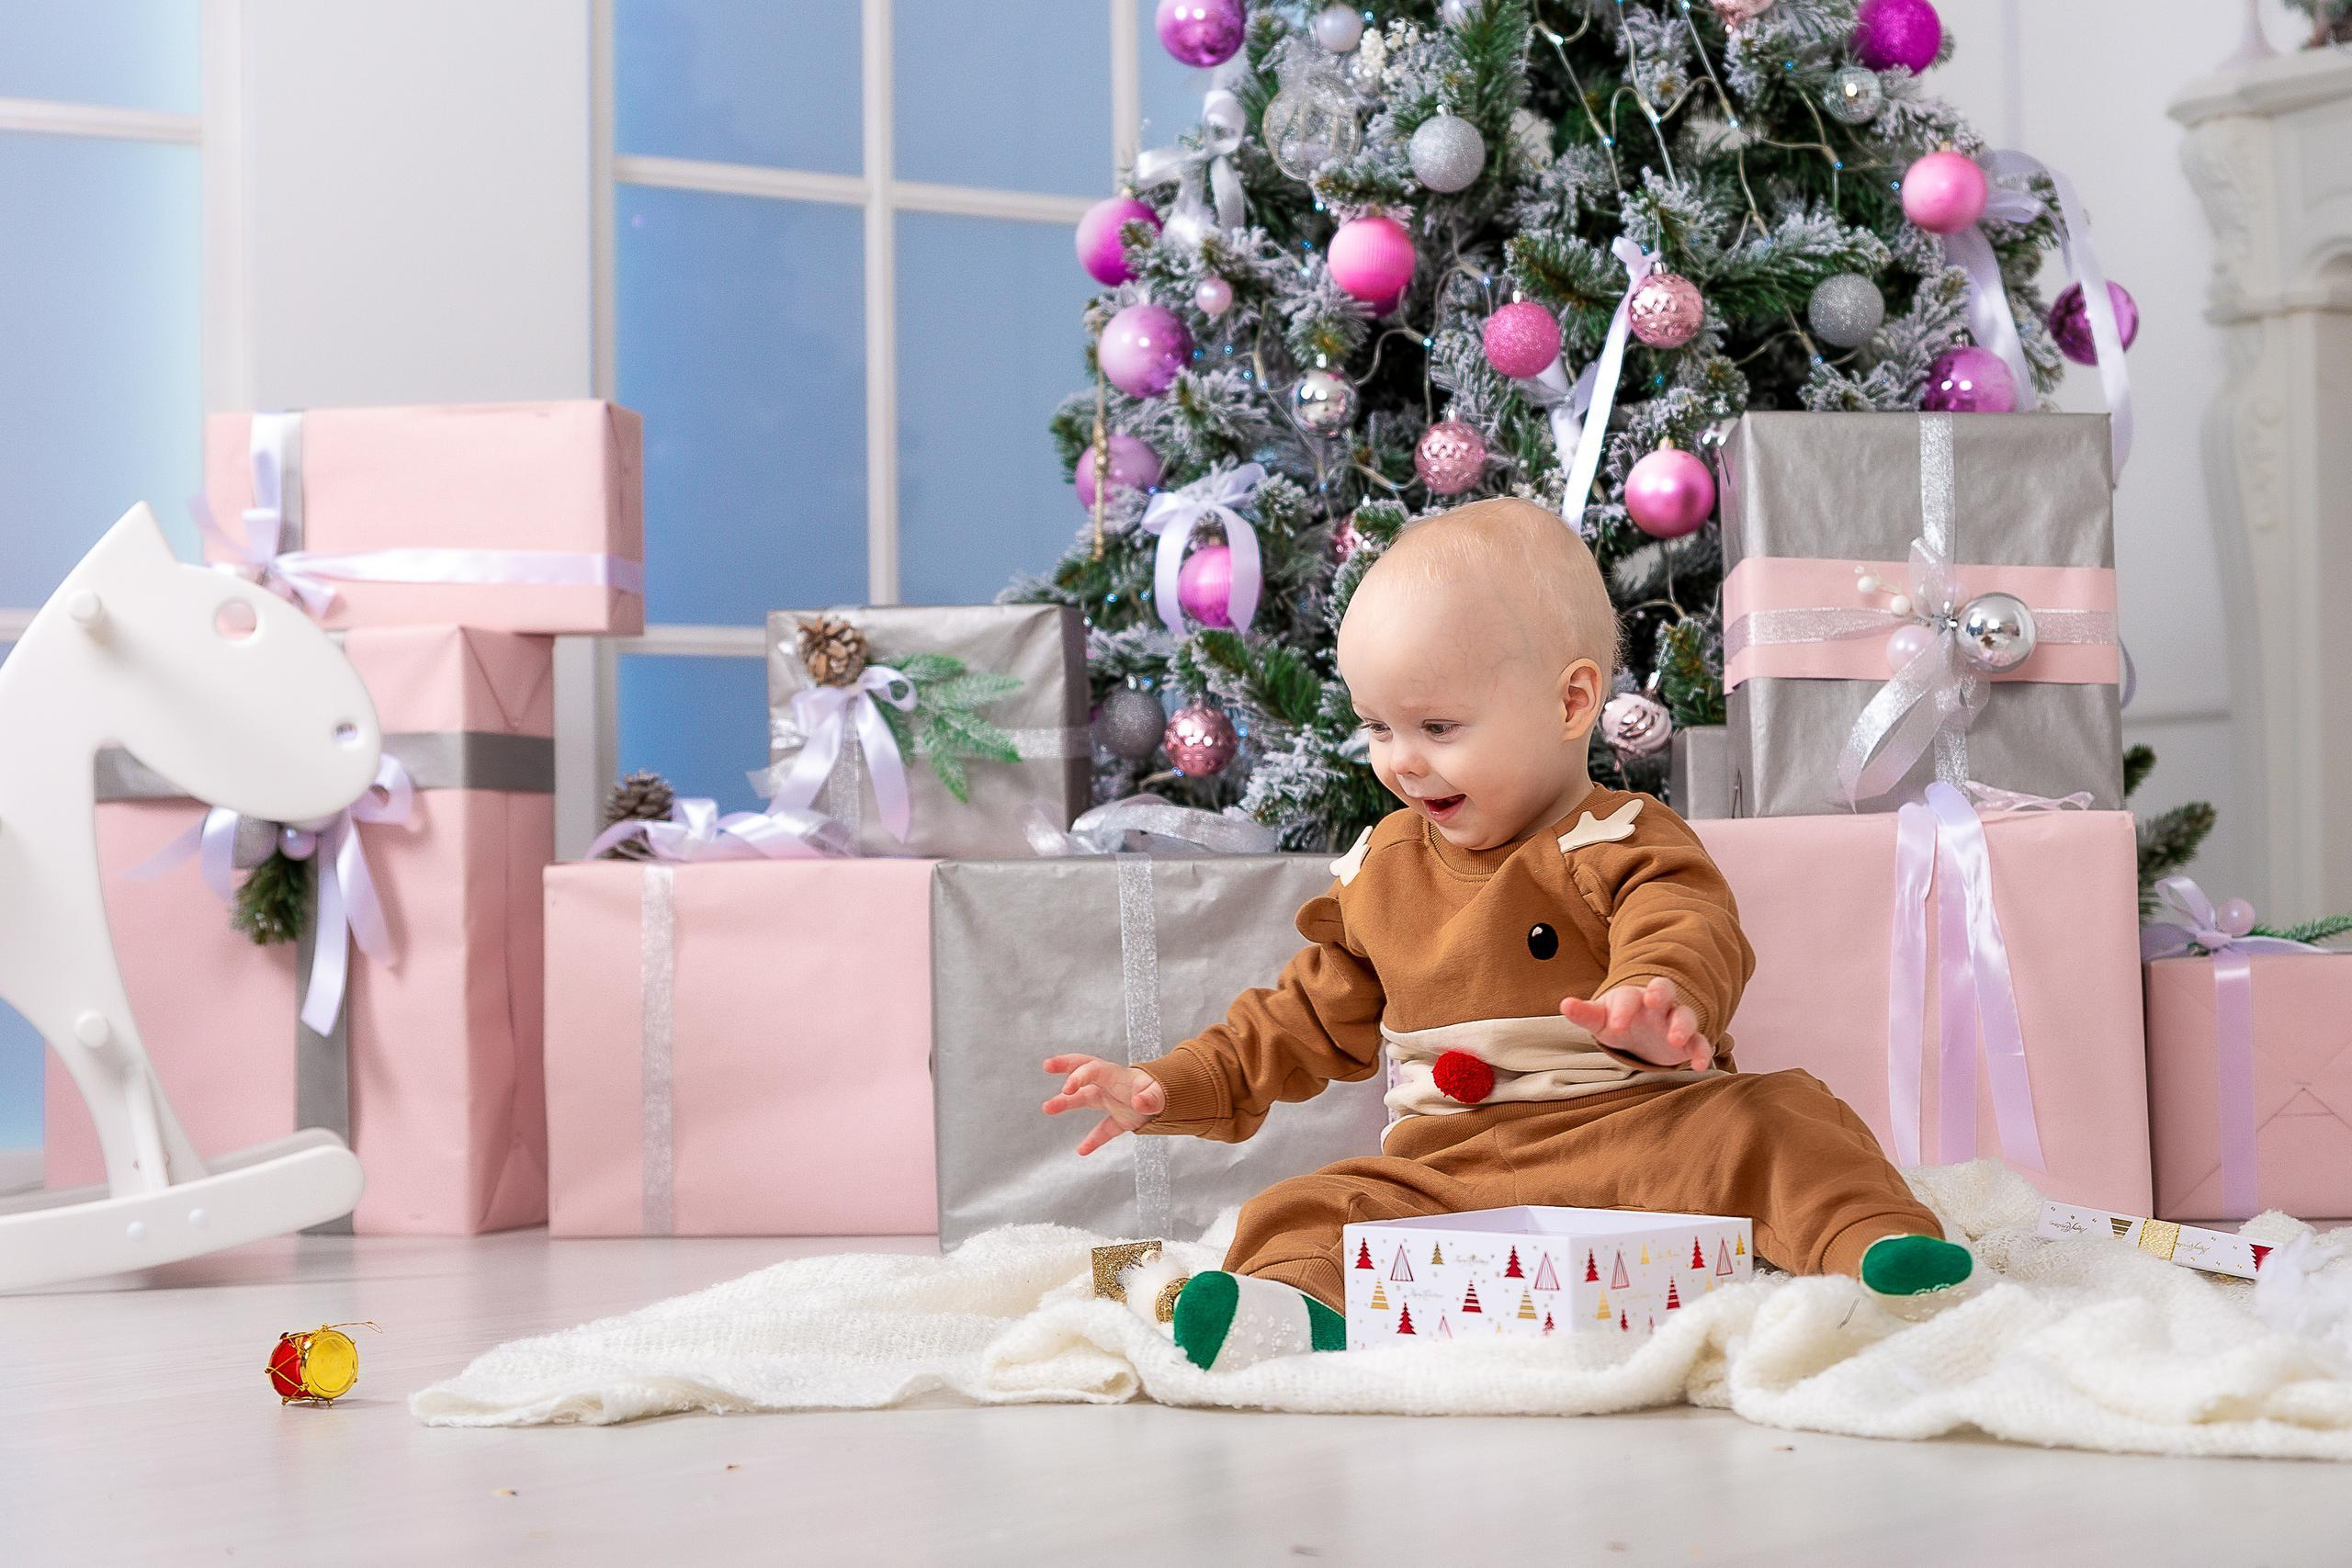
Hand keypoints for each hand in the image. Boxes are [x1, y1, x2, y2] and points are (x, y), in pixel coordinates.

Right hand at [1042, 1055, 1167, 1155]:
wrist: (1174, 1100)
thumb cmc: (1164, 1091)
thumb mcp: (1161, 1094)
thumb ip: (1152, 1098)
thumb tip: (1139, 1102)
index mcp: (1117, 1075)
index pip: (1093, 1069)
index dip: (1079, 1076)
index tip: (1067, 1088)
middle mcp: (1110, 1086)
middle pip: (1084, 1072)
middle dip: (1065, 1066)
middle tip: (1047, 1065)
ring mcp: (1112, 1101)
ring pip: (1085, 1099)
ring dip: (1066, 1103)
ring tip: (1047, 1107)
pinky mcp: (1119, 1119)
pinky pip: (1103, 1129)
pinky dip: (1093, 1140)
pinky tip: (1082, 1151)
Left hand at [1561, 978, 1710, 1071]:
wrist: (1639, 1033)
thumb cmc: (1618, 1020)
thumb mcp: (1600, 1019)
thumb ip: (1585, 1013)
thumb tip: (1565, 1004)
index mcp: (1633, 997)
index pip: (1628, 996)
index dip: (1623, 1009)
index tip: (1616, 1026)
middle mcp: (1657, 1005)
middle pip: (1664, 989)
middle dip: (1660, 992)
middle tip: (1653, 1001)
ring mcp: (1674, 1021)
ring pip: (1684, 1015)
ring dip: (1682, 1025)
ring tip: (1675, 1040)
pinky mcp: (1689, 1041)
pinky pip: (1700, 1042)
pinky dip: (1702, 1051)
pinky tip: (1700, 1065)